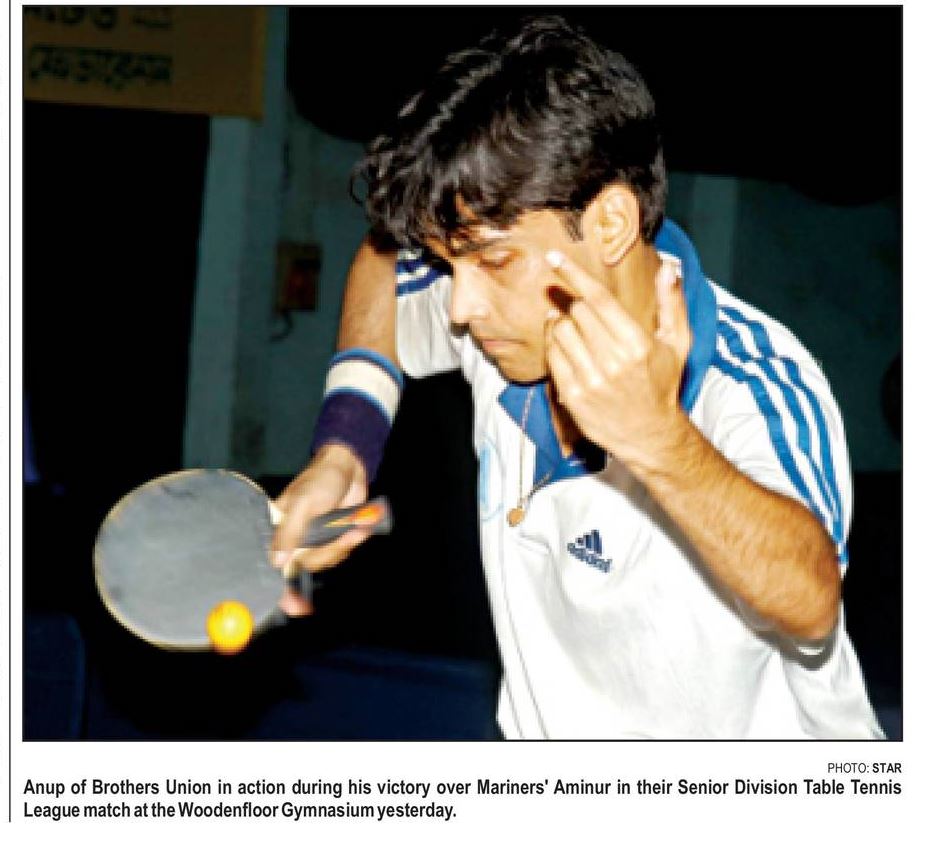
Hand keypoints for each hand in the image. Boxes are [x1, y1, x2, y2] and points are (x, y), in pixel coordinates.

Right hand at [271, 444, 369, 615]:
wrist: (348, 468)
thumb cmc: (320, 480)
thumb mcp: (303, 504)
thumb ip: (289, 533)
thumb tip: (276, 563)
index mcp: (277, 531)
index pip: (272, 566)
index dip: (280, 591)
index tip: (292, 608)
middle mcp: (292, 540)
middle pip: (304, 567)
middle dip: (327, 554)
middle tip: (346, 537)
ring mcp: (313, 540)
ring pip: (325, 561)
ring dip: (342, 545)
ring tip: (353, 525)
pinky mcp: (331, 539)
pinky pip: (339, 553)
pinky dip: (351, 542)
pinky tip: (358, 525)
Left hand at [543, 252, 691, 473]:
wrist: (649, 434)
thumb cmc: (662, 384)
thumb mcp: (677, 344)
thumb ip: (673, 304)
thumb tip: (669, 268)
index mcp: (637, 344)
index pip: (598, 299)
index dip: (574, 275)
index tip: (555, 258)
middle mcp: (612, 361)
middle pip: (577, 312)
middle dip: (576, 304)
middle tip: (581, 309)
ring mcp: (589, 380)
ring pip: (560, 331)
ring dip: (561, 322)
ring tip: (571, 326)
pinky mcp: (572, 395)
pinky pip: (552, 355)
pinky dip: (554, 343)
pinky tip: (564, 344)